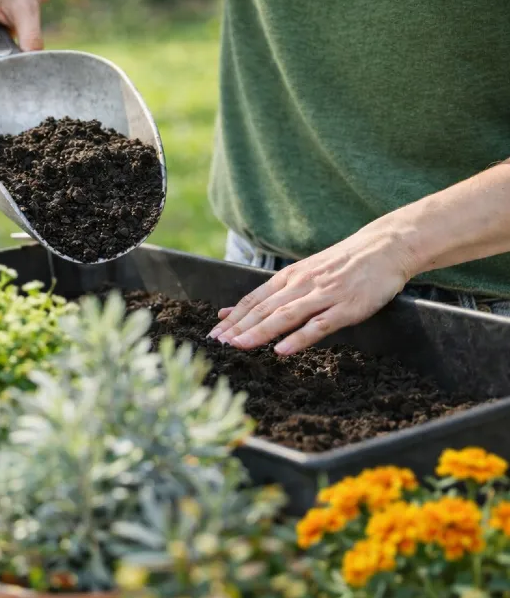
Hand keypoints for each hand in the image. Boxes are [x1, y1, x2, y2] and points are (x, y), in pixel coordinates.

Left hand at [208, 224, 417, 355]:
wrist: (384, 247)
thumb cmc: (341, 263)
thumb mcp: (303, 271)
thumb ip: (272, 292)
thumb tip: (233, 310)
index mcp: (289, 277)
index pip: (253, 300)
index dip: (232, 318)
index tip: (213, 334)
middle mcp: (301, 285)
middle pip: (263, 309)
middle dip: (238, 328)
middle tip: (217, 344)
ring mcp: (324, 296)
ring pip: (285, 316)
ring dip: (260, 332)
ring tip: (239, 346)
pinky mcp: (346, 308)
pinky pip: (319, 325)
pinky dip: (299, 338)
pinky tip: (282, 350)